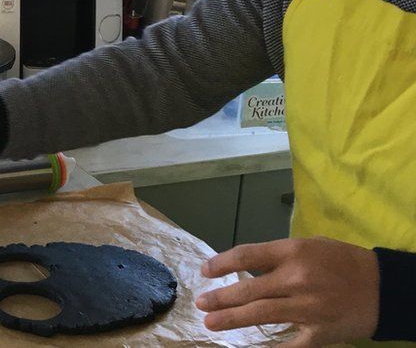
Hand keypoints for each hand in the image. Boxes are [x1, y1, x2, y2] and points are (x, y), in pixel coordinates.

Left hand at [196, 237, 379, 346]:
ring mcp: (307, 307)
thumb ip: (280, 255)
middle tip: (201, 303)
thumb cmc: (343, 262)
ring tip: (210, 322)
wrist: (384, 287)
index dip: (222, 263)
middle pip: (248, 289)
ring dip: (231, 319)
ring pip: (260, 314)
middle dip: (220, 298)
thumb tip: (246, 265)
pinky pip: (288, 344)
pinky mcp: (319, 332)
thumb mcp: (311, 245)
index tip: (205, 271)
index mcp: (293, 252)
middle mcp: (297, 278)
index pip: (247, 256)